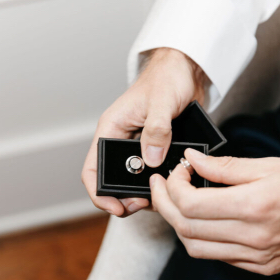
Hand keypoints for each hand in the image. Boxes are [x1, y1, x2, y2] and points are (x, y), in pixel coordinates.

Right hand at [82, 48, 207, 216]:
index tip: (116, 208)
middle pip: (113, 181)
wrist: (186, 72)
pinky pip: (152, 176)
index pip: (93, 169)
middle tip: (144, 204)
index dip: (99, 193)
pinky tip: (170, 186)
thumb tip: (151, 158)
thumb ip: (157, 128)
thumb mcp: (162, 101)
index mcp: (111, 129)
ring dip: (144, 194)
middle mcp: (121, 142)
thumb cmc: (168, 77)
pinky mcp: (155, 151)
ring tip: (161, 197)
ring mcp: (138, 149)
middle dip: (125, 198)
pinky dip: (160, 185)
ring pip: (133, 182)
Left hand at [150, 148, 279, 274]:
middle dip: (165, 205)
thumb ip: (225, 167)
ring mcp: (255, 256)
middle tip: (161, 187)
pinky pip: (216, 257)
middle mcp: (252, 237)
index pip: (191, 204)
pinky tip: (203, 221)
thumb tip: (193, 161)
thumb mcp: (269, 165)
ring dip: (178, 225)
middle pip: (186, 228)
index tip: (175, 172)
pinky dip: (200, 239)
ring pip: (195, 248)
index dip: (173, 187)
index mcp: (254, 206)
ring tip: (177, 204)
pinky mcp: (259, 266)